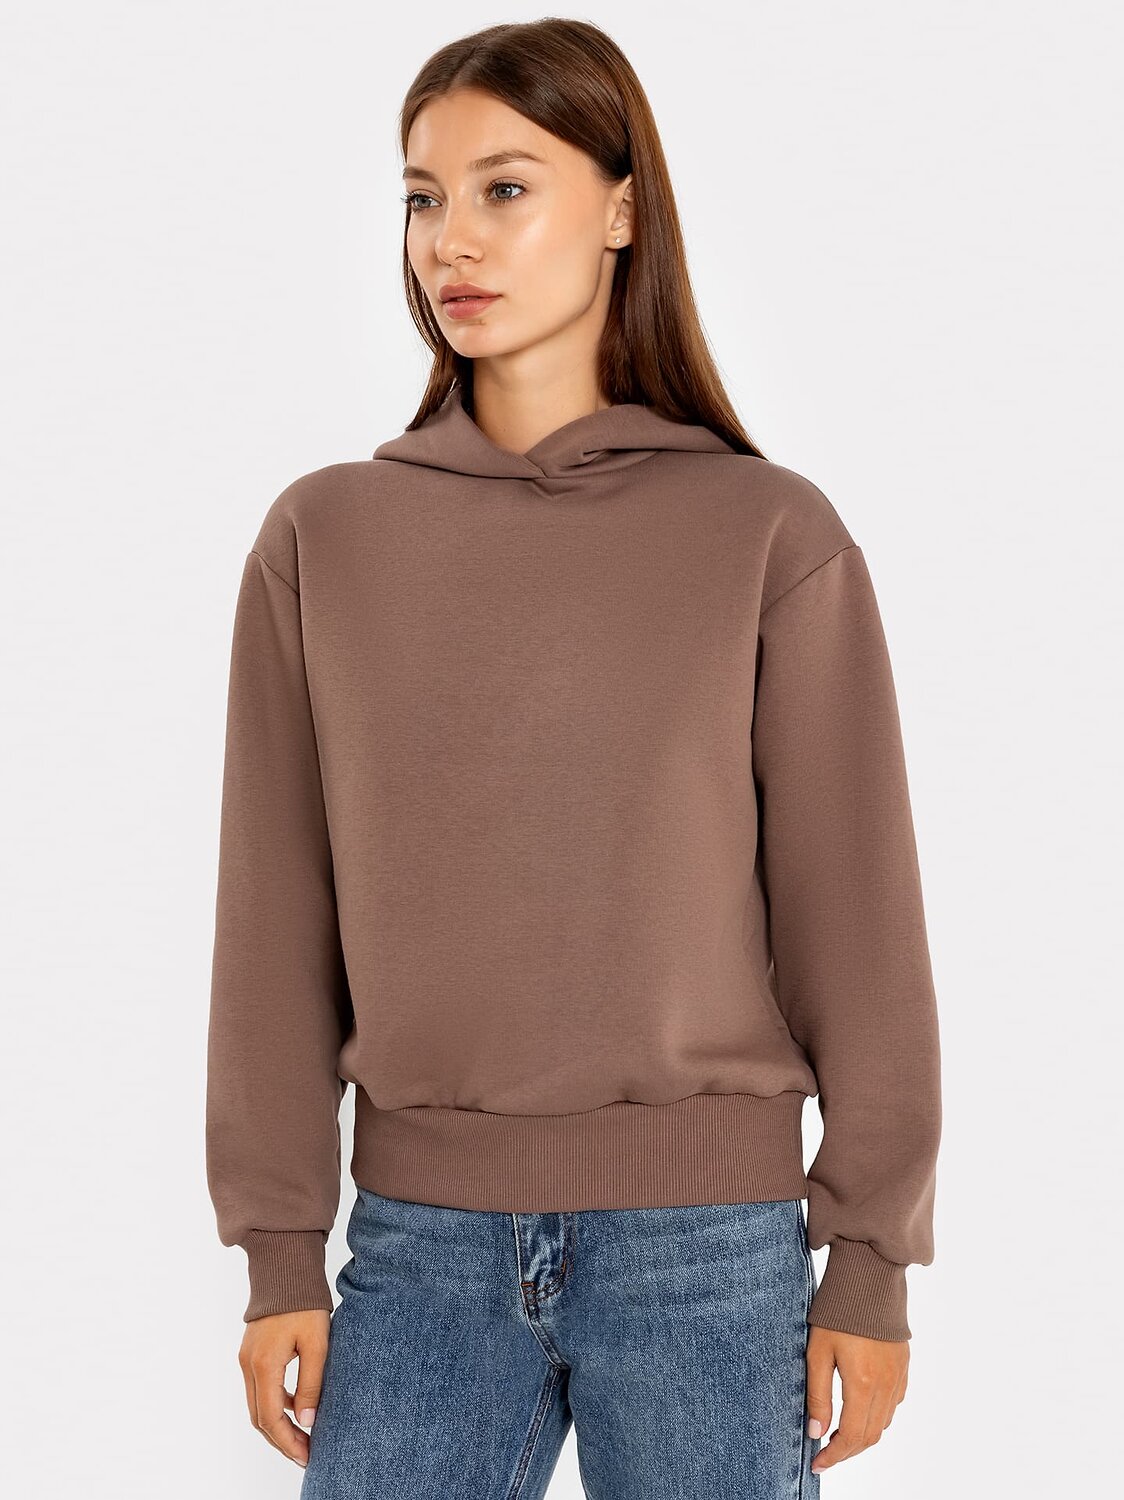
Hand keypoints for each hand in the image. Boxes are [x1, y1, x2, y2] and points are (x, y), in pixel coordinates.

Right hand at [238, 1309, 330, 1467]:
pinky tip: (297, 1406)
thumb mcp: (317, 1344)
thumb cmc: (304, 1303)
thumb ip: (311, 1384)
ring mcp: (246, 1359)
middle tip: (305, 1454)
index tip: (307, 1456)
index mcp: (264, 1365)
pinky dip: (275, 1404)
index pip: (271, 1418)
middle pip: (259, 1418)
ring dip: (278, 1424)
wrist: (286, 1268)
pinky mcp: (251, 1353)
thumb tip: (308, 1422)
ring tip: (303, 1436)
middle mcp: (249, 1365)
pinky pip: (260, 1388)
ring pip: (257, 1405)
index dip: (288, 1442)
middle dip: (282, 1440)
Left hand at [805, 1324, 908, 1475]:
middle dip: (847, 1451)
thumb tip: (815, 1433)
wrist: (869, 1279)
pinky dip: (877, 1417)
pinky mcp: (903, 1367)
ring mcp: (898, 1377)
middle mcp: (885, 1386)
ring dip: (862, 1435)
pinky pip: (893, 1404)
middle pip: (870, 1436)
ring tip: (838, 1434)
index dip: (834, 1456)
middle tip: (825, 1454)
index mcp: (862, 1383)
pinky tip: (860, 1410)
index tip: (818, 1463)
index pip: (851, 1436)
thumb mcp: (817, 1352)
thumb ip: (817, 1396)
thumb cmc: (837, 1313)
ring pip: (883, 1423)